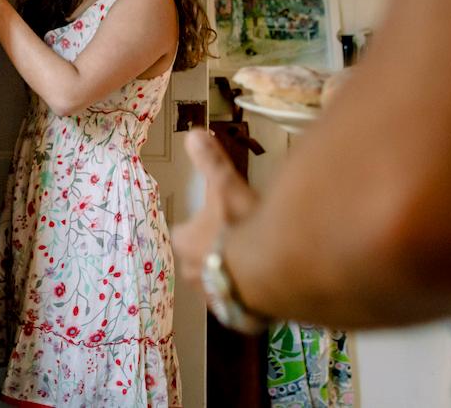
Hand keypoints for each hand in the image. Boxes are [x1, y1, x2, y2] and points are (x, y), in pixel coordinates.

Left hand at [172, 129, 259, 307]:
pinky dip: (249, 296)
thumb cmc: (240, 228)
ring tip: (254, 265)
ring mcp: (214, 298)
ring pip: (218, 283)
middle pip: (199, 260)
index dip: (196, 227)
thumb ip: (211, 162)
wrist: (268, 274)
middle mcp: (192, 274)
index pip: (182, 233)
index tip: (214, 221)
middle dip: (213, 253)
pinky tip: (266, 285)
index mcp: (185, 243)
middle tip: (237, 242)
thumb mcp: (226, 188)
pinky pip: (239, 304)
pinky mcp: (237, 316)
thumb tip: (192, 133)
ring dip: (231, 275)